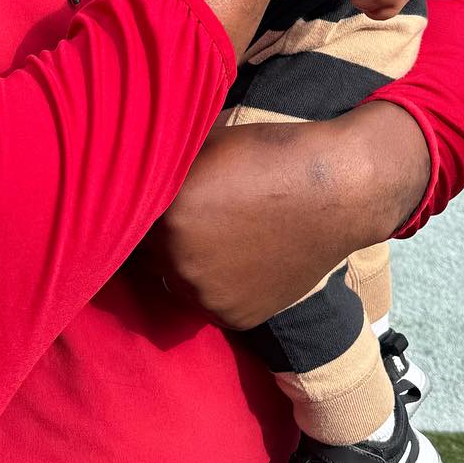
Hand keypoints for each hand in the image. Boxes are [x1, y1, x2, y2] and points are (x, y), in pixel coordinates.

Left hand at [141, 104, 429, 328]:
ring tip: (220, 236)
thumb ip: (162, 167)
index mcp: (166, 215)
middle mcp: (178, 262)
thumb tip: (129, 171)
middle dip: (161, 239)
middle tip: (194, 217)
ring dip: (187, 266)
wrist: (336, 189)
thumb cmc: (269, 154)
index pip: (127, 219)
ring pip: (177, 282)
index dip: (137, 208)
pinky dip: (218, 286)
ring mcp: (207, 296)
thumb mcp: (203, 144)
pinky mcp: (235, 318)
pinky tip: (241, 258)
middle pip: (148, 256)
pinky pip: (210, 303)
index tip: (148, 200)